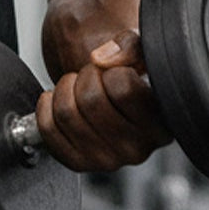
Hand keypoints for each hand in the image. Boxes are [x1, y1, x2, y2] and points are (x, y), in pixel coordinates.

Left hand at [34, 29, 172, 172]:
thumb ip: (129, 46)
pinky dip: (46, 106)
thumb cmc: (127, 70)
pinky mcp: (80, 164)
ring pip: (66, 113)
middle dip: (85, 76)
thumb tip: (100, 60)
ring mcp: (108, 161)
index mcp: (162, 124)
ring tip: (78, 88)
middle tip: (92, 77)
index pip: (124, 88)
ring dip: (65, 88)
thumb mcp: (139, 48)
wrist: (107, 92)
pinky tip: (59, 99)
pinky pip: (48, 130)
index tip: (114, 72)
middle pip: (91, 100)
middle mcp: (139, 150)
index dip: (111, 70)